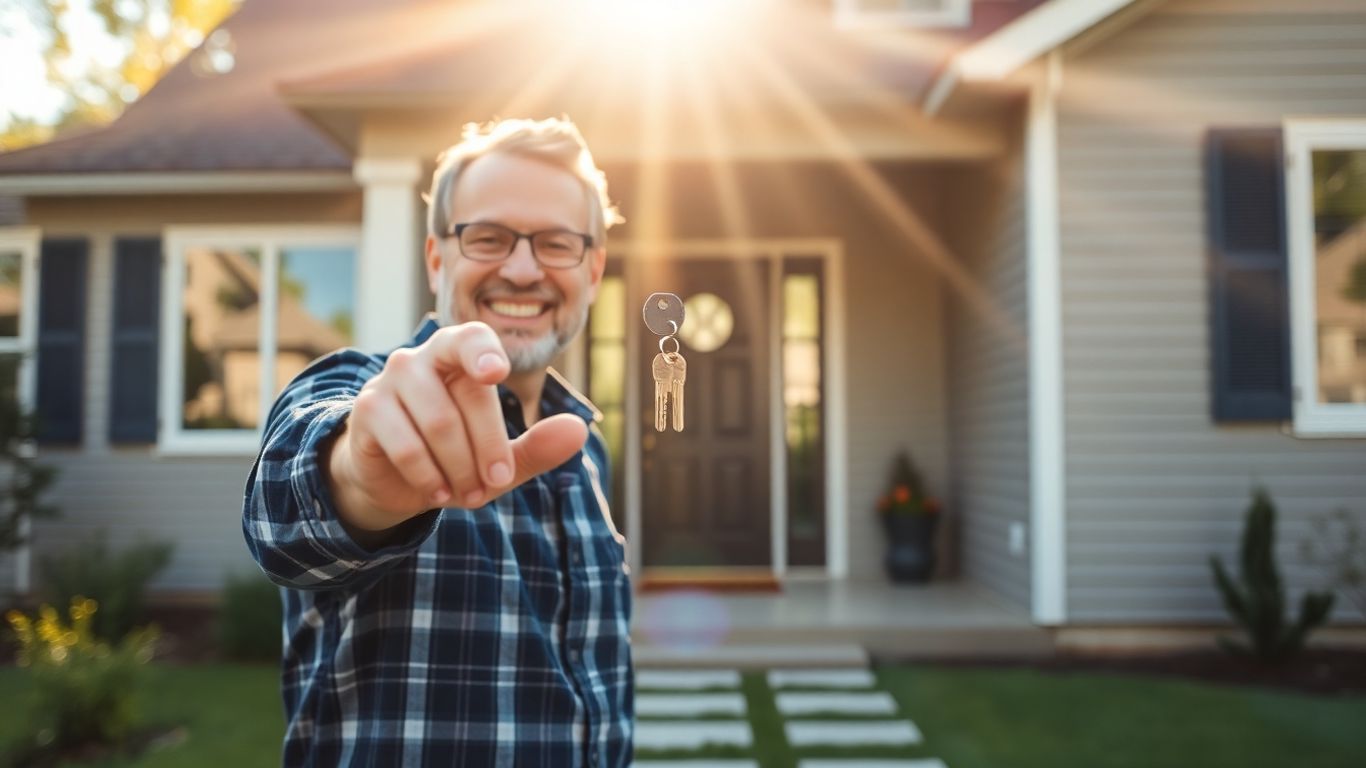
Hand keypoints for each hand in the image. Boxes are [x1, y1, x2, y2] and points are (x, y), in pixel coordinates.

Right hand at [324, 322, 587, 531]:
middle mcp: (422, 359)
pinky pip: (406, 445)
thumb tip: (579, 429)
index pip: (473, 337)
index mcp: (459, 356)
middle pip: (469, 396)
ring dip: (460, 467)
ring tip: (467, 493)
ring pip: (439, 423)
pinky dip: (429, 476)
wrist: (393, 480)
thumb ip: (537, 446)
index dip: (484, 352)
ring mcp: (390, 381)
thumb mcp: (499, 459)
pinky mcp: (367, 411)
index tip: (496, 374)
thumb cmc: (453, 458)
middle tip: (497, 482)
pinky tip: (438, 492)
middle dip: (489, 447)